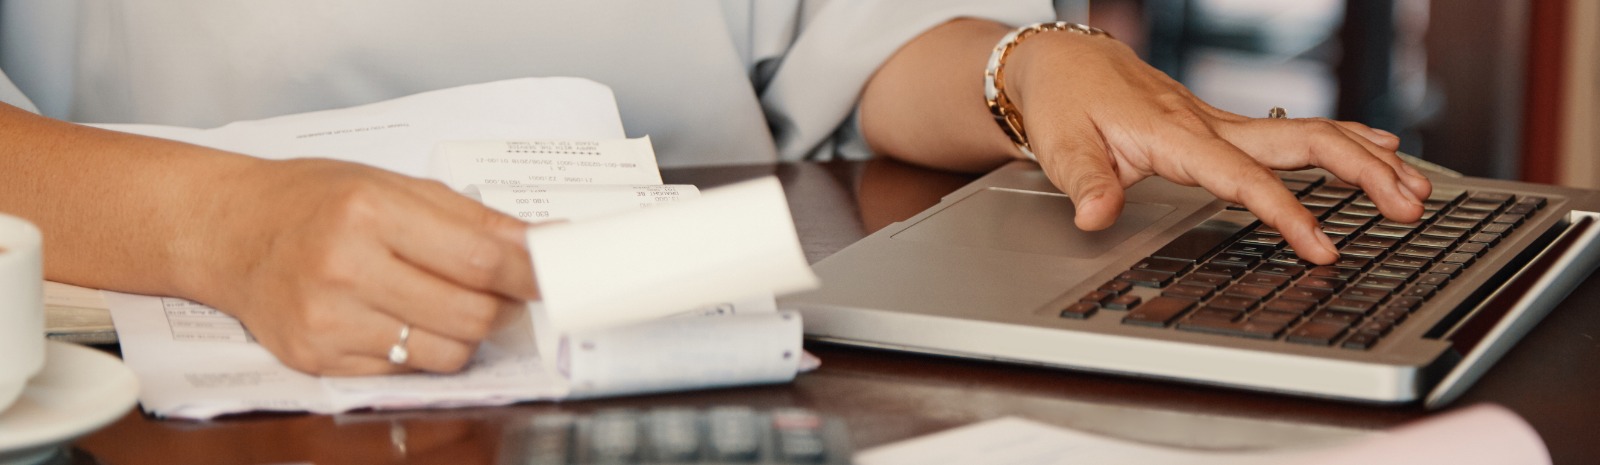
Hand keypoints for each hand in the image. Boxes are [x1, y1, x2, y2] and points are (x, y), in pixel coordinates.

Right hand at [183, 158, 538, 374]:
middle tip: (499, 291)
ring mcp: (328, 320)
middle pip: (470, 315)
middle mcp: (345, 267)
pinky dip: (419, 349)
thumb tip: (544, 243)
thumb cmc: (314, 200)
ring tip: (445, 302)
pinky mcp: (317, 359)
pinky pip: (404, 370)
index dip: (528, 274)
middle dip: (502, 306)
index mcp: (370, 211)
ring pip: (445, 353)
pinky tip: (400, 317)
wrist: (229, 230)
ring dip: (464, 332)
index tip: (553, 275)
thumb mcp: (395, 186)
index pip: (479, 260)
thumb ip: (475, 219)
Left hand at [1004, 32, 1431, 264]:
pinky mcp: (1225, 125)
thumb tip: (1094, 218)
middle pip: (1303, 141)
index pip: (1244, 179)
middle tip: (1407, 209)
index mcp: (1177, 136)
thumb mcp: (1061, 148)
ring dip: (1367, 159)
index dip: (1286, 214)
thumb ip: (1084, 184)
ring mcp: (1223, 121)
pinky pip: (1296, 131)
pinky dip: (1345, 142)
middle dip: (1361, 173)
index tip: (1320, 248)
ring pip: (1310, 132)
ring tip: (1416, 191)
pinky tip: (1382, 152)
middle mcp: (1210, 124)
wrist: (1064, 61)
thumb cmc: (1064, 103)